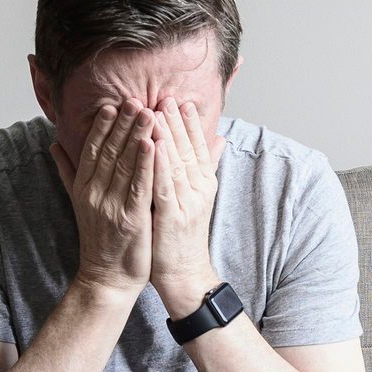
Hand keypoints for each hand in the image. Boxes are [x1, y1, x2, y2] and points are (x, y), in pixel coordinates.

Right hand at [50, 100, 157, 298]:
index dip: (102, 127)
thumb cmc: (98, 239)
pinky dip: (147, 164)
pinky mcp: (132, 219)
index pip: (93, 150)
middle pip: (110, 152)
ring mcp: (112, 207)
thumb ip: (67, 171)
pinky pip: (139, 186)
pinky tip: (153, 145)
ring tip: (148, 112)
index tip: (112, 105)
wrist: (106, 278)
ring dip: (137, 136)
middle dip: (122, 124)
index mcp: (84, 188)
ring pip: (125, 165)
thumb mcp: (79, 202)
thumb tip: (53, 144)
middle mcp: (95, 194)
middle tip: (134, 99)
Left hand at [149, 96, 227, 316]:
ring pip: (176, 163)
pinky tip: (152, 145)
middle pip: (188, 149)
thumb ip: (205, 166)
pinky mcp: (174, 216)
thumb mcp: (196, 197)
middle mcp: (200, 189)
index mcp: (204, 183)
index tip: (180, 100)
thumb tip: (219, 138)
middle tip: (165, 97)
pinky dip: (159, 164)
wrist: (184, 274)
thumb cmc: (182, 235)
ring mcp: (188, 202)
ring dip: (166, 136)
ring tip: (155, 112)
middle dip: (175, 122)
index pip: (198, 146)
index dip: (188, 123)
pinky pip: (165, 185)